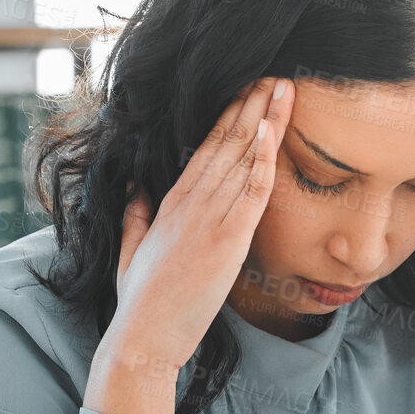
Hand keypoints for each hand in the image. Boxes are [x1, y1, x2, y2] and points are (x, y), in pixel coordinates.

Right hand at [104, 76, 295, 375]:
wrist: (142, 339)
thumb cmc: (139, 304)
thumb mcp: (130, 252)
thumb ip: (135, 217)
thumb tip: (136, 191)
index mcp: (170, 204)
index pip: (206, 149)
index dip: (230, 117)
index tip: (248, 91)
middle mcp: (190, 204)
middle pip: (227, 143)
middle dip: (252, 106)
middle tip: (274, 74)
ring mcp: (208, 220)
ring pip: (242, 158)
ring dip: (265, 120)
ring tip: (283, 87)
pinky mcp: (226, 241)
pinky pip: (250, 192)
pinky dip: (263, 159)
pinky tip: (272, 130)